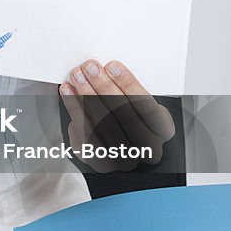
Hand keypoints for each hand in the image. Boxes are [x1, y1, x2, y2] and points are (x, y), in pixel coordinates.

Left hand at [58, 60, 174, 172]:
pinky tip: (68, 92)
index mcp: (163, 131)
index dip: (129, 85)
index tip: (112, 66)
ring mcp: (125, 159)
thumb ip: (129, 90)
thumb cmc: (131, 119)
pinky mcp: (101, 163)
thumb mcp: (140, 103)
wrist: (120, 149)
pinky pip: (85, 133)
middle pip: (124, 115)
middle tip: (90, 67)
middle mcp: (148, 150)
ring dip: (86, 96)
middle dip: (104, 87)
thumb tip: (106, 68)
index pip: (148, 108)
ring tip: (76, 76)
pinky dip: (74, 109)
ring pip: (103, 124)